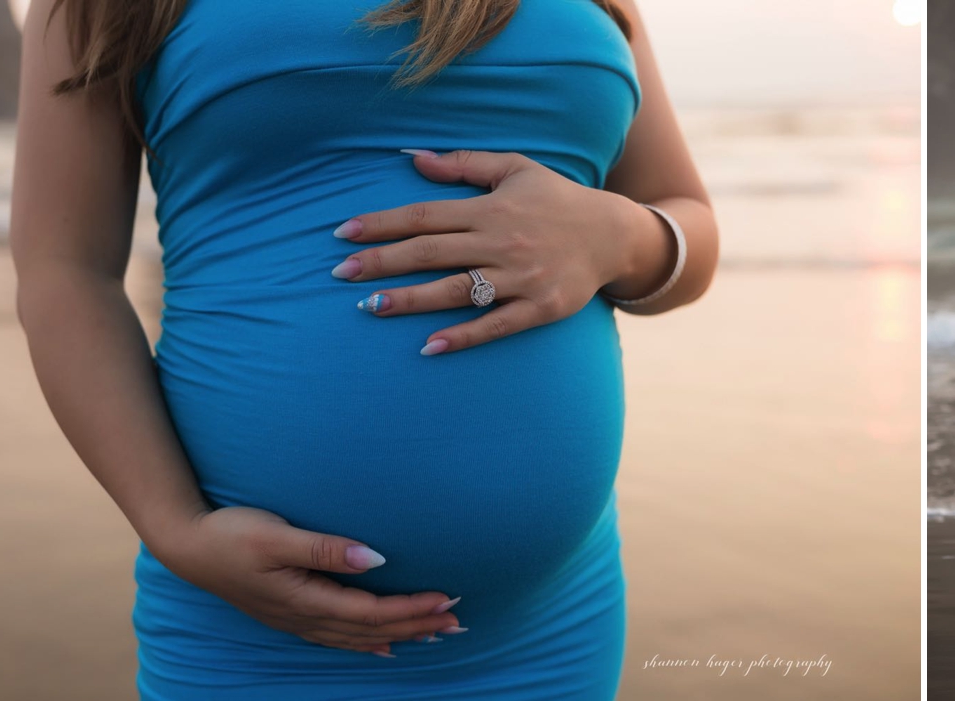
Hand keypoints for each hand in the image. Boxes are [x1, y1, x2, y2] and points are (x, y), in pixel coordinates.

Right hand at [151, 506, 464, 656]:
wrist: (187, 546)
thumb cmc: (230, 533)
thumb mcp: (275, 535)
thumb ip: (325, 548)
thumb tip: (375, 557)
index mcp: (305, 599)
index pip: (371, 611)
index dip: (411, 608)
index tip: (447, 598)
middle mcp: (305, 618)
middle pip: (372, 630)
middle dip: (417, 626)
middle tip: (459, 620)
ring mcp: (297, 621)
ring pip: (359, 638)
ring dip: (400, 635)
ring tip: (437, 633)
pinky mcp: (291, 615)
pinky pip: (340, 638)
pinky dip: (368, 643)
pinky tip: (384, 647)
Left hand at [331, 149, 657, 355]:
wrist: (614, 234)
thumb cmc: (556, 199)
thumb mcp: (515, 168)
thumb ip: (464, 164)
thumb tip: (414, 158)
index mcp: (490, 208)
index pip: (425, 216)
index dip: (382, 224)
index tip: (343, 233)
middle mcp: (501, 241)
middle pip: (431, 252)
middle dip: (382, 262)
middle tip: (340, 273)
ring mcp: (521, 277)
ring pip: (456, 290)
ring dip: (411, 299)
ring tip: (370, 306)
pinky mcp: (540, 307)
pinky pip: (496, 325)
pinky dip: (463, 336)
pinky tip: (428, 347)